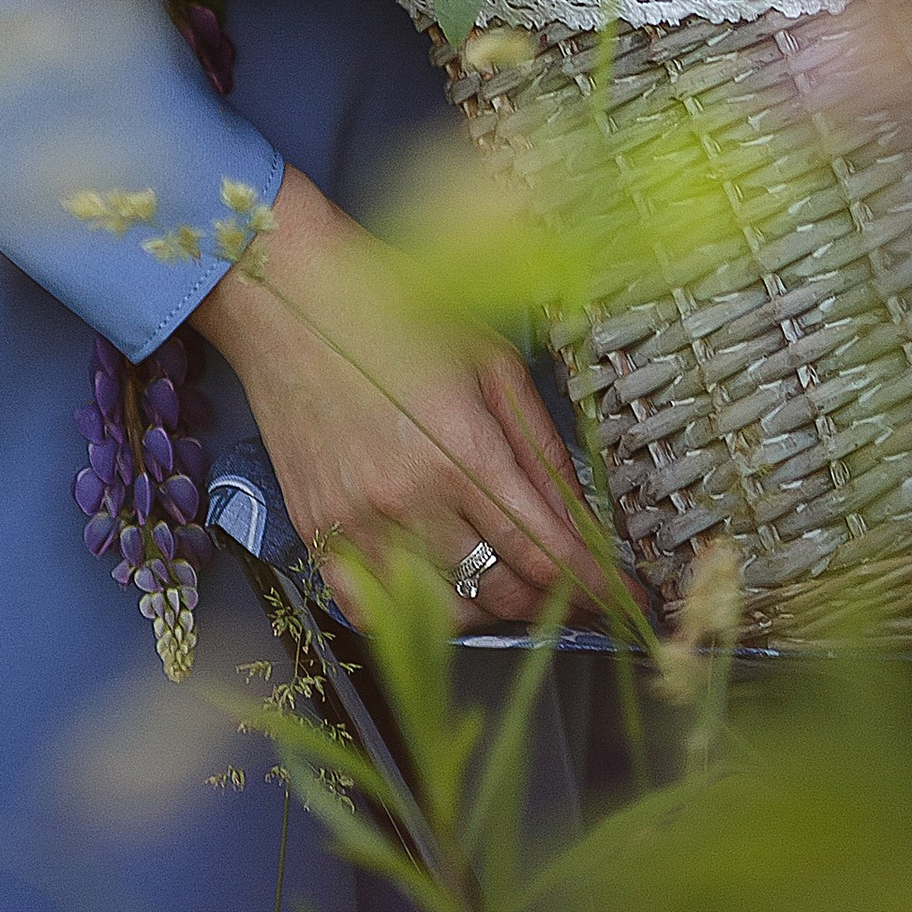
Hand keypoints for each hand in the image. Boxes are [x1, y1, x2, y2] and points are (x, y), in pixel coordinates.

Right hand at [190, 167, 592, 632]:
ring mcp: (357, 522)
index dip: (597, 582)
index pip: (547, 550)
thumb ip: (539, 442)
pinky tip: (446, 583)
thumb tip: (583, 513)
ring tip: (513, 573)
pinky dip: (422, 612)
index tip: (626, 593)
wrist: (286, 299)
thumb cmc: (389, 309)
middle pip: (507, 590)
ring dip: (497, 605)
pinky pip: (379, 612)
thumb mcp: (486, 357)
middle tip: (582, 586)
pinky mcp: (318, 532)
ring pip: (450, 611)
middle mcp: (408, 497)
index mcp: (459, 447)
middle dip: (559, 598)